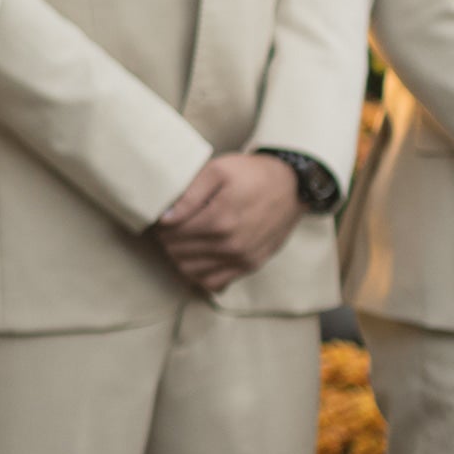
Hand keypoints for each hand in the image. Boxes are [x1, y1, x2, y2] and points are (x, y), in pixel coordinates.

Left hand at [154, 153, 305, 294]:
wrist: (292, 185)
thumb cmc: (251, 174)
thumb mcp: (217, 170)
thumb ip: (189, 194)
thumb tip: (165, 217)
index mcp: (220, 219)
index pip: (172, 233)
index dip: (161, 225)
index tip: (164, 217)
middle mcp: (231, 244)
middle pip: (178, 252)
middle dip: (168, 240)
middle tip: (170, 228)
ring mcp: (242, 258)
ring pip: (190, 271)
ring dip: (180, 256)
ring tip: (183, 240)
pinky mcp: (250, 266)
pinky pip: (213, 283)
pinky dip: (199, 274)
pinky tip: (199, 257)